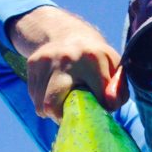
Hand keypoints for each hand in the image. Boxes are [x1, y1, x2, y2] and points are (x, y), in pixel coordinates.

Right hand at [8, 6, 128, 120]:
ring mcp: (46, 60)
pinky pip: (34, 96)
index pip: (96, 99)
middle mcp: (65, 58)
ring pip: (41, 105)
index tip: (101, 105)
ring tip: (63, 102)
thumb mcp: (114, 70)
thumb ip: (118, 91)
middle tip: (71, 114)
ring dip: (52, 111)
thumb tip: (110, 105)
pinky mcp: (32, 63)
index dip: (100, 109)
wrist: (69, 34)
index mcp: (92, 58)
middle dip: (61, 117)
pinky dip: (43, 101)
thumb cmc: (96, 60)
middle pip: (52, 105)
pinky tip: (54, 91)